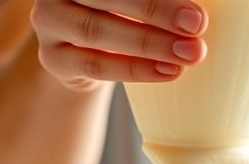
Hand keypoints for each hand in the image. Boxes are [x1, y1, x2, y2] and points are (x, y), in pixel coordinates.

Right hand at [32, 0, 207, 91]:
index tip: (196, 12)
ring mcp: (51, 22)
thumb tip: (196, 10)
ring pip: (97, 32)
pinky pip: (95, 65)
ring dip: (149, 44)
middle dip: (156, 11)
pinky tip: (168, 71)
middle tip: (197, 27)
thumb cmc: (119, 15)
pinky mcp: (53, 58)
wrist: (82, 55)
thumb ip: (156, 0)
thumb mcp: (133, 2)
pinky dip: (135, 69)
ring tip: (188, 54)